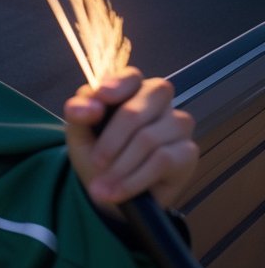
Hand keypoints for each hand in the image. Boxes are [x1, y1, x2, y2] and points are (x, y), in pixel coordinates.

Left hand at [64, 69, 197, 211]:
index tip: (101, 97)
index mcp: (130, 88)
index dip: (117, 85)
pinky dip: (135, 179)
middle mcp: (157, 101)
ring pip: (148, 139)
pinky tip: (119, 191)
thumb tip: (93, 106)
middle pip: (136, 111)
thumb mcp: (79, 132)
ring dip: (121, 167)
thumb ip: (78, 113)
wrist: (111, 188)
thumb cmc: (96, 151)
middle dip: (111, 140)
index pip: (130, 76)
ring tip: (103, 187)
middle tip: (96, 162)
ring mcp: (177, 124)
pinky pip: (163, 161)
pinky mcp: (188, 151)